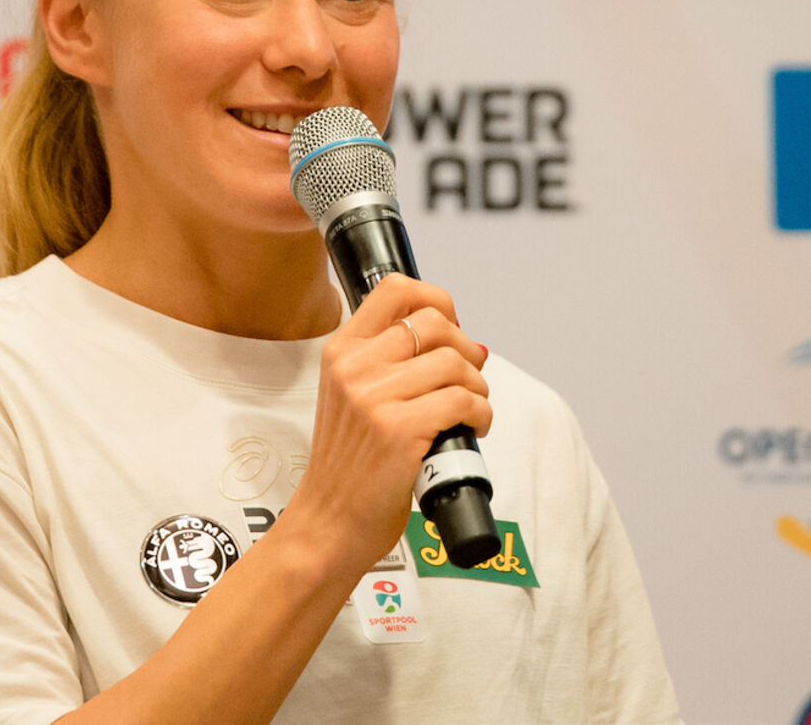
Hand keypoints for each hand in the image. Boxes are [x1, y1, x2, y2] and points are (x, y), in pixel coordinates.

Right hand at [282, 273, 490, 573]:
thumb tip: (457, 337)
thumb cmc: (348, 465)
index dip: (437, 298)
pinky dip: (481, 413)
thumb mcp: (349, 396)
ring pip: (456, 362)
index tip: (452, 324)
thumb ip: (385, 362)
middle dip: (466, 348)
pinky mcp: (400, 431)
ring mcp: (375, 398)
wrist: (329, 521)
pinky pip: (464, 400)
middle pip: (435, 323)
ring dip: (478, 386)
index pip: (395, 290)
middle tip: (468, 375)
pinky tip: (472, 428)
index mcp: (341, 351)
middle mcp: (354, 368)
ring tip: (470, 409)